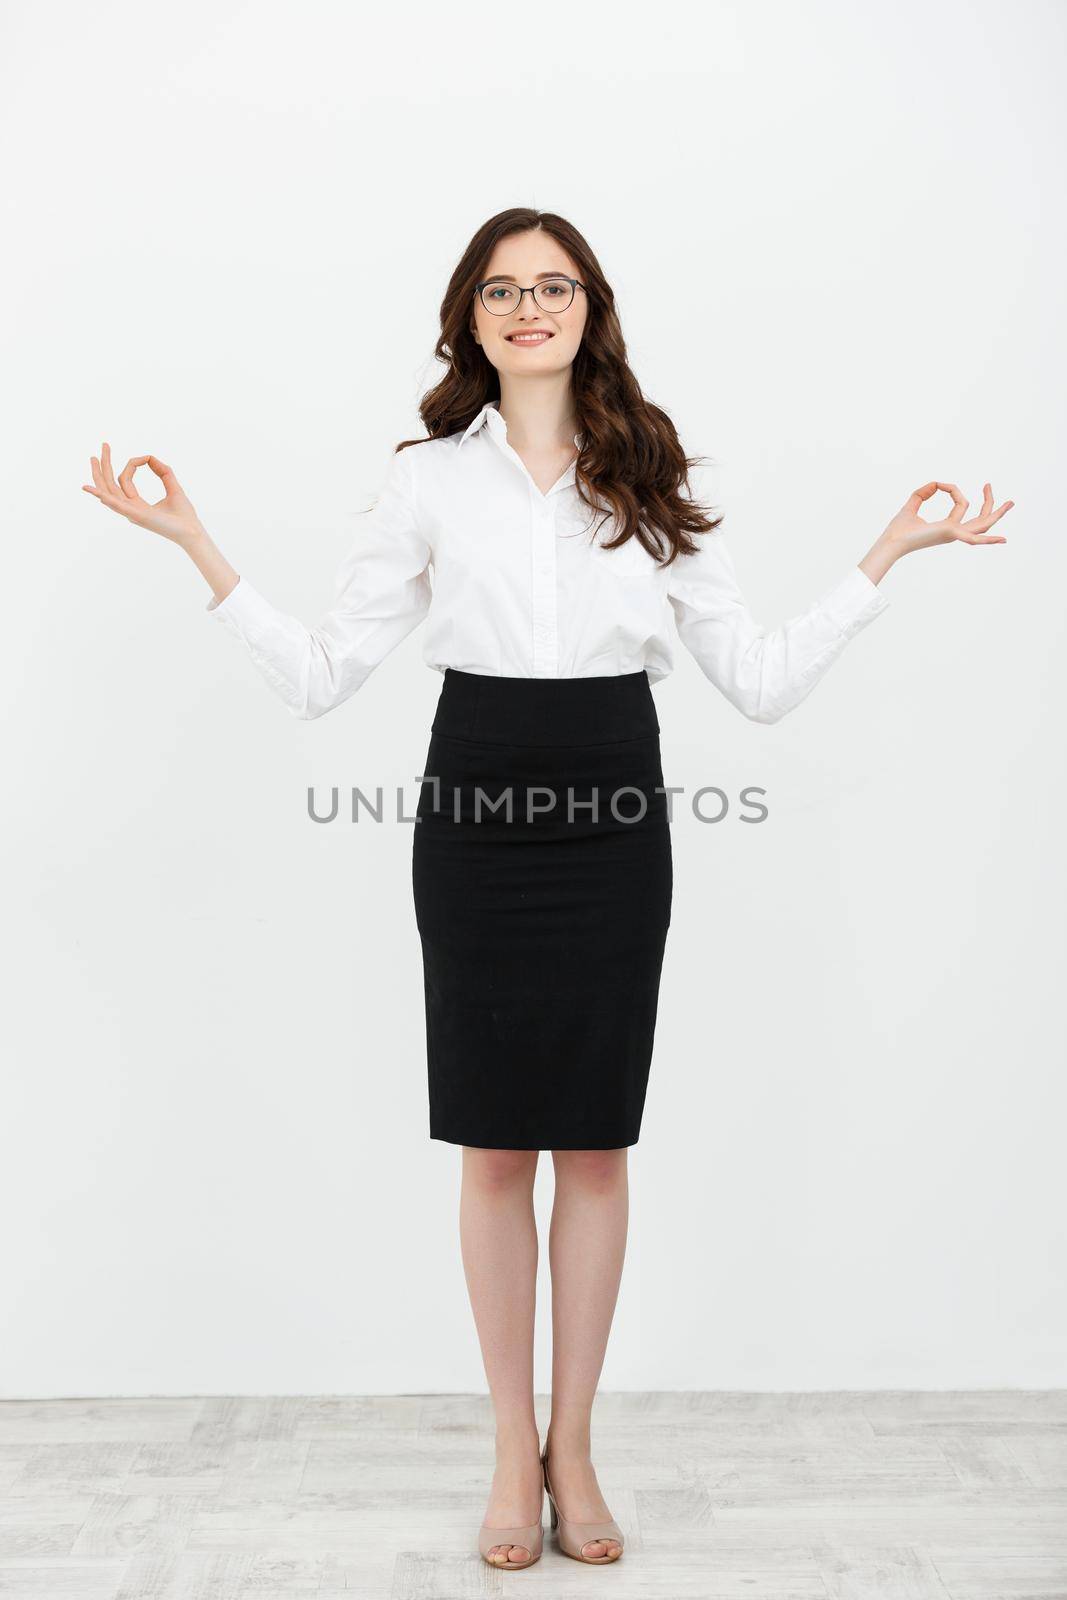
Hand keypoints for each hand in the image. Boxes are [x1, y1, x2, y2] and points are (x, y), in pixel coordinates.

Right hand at [82, 441, 206, 546]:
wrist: (192, 532)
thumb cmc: (183, 515)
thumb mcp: (173, 487)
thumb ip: (163, 471)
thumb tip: (150, 457)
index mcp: (136, 503)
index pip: (125, 479)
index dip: (133, 464)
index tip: (147, 458)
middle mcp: (130, 508)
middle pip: (110, 483)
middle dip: (105, 464)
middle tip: (104, 445)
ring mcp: (132, 513)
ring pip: (109, 491)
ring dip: (100, 474)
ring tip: (94, 457)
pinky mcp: (137, 516)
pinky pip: (116, 504)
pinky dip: (102, 495)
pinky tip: (88, 488)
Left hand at [881, 481, 1013, 556]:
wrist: (891, 541)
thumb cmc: (898, 529)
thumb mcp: (912, 504)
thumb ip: (923, 492)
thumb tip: (936, 483)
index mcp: (948, 527)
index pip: (961, 505)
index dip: (952, 490)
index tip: (938, 484)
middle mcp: (954, 532)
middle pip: (979, 518)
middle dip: (989, 503)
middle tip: (990, 485)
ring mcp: (954, 533)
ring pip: (982, 523)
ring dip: (997, 512)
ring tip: (1011, 502)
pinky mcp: (951, 533)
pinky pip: (973, 536)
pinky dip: (988, 539)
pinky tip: (1003, 540)